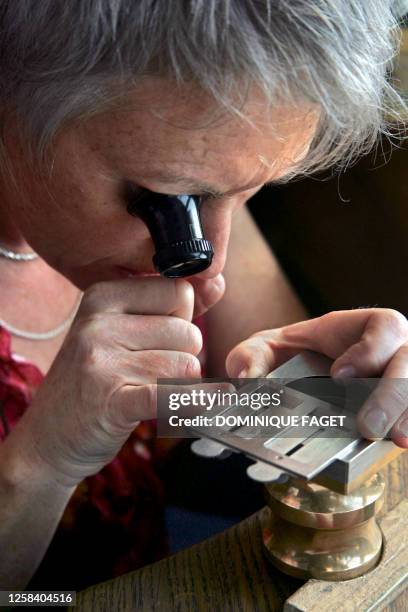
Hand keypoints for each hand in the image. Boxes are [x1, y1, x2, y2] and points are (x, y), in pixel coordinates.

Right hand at [7, 275, 222, 487]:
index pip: (179, 291)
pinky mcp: (111, 402)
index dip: (182, 319)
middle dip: (184, 358)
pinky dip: (198, 403)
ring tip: (147, 394)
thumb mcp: (120, 332)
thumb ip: (170, 307)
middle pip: (188, 332)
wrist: (47, 439)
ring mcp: (102, 362)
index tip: (159, 340)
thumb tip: (218, 282)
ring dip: (181, 387)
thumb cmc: (94, 381)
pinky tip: (212, 404)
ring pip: (186, 366)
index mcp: (102, 297)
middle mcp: (99, 324)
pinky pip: (172, 396)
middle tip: (151, 375)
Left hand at [226, 308, 407, 447]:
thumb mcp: (269, 350)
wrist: (307, 380)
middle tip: (368, 424)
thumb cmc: (295, 357)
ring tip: (394, 437)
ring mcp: (403, 382)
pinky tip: (403, 441)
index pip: (383, 328)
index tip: (339, 375)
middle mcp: (393, 353)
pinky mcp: (404, 409)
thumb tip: (246, 377)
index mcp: (364, 329)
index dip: (368, 350)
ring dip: (406, 411)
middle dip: (392, 392)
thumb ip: (251, 356)